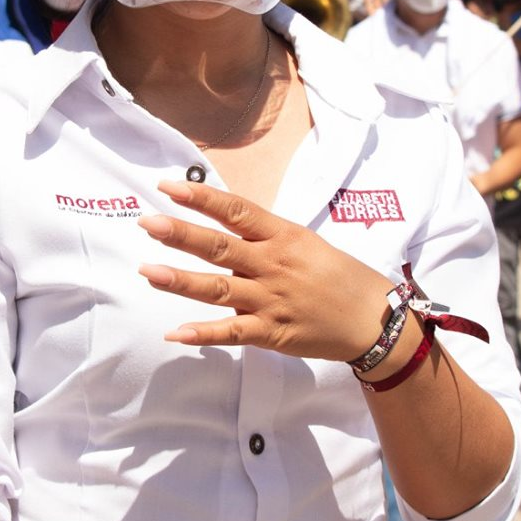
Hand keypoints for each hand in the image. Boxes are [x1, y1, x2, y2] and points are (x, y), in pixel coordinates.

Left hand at [136, 180, 391, 361]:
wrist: (373, 319)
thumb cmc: (337, 276)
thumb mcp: (304, 243)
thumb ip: (263, 237)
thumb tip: (221, 226)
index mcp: (282, 237)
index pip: (236, 211)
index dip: (201, 198)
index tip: (167, 187)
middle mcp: (273, 265)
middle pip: (220, 246)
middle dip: (181, 234)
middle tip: (146, 222)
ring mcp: (271, 300)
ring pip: (219, 289)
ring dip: (181, 280)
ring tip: (147, 272)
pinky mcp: (273, 333)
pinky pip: (233, 333)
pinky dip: (203, 333)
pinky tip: (175, 332)